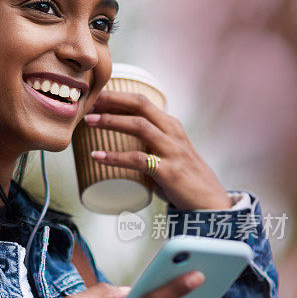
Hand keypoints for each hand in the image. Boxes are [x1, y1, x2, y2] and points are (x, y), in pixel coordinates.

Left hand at [83, 89, 232, 209]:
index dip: (117, 96)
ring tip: (88, 122)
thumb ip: (148, 142)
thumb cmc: (182, 177)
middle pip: (140, 105)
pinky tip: (96, 156)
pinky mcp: (168, 171)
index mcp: (170, 125)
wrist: (208, 201)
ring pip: (139, 126)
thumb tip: (117, 139)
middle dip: (113, 99)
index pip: (142, 102)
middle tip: (89, 101)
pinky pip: (137, 159)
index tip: (95, 96)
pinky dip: (114, 157)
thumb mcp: (167, 151)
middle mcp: (172, 132)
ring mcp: (171, 150)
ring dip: (111, 121)